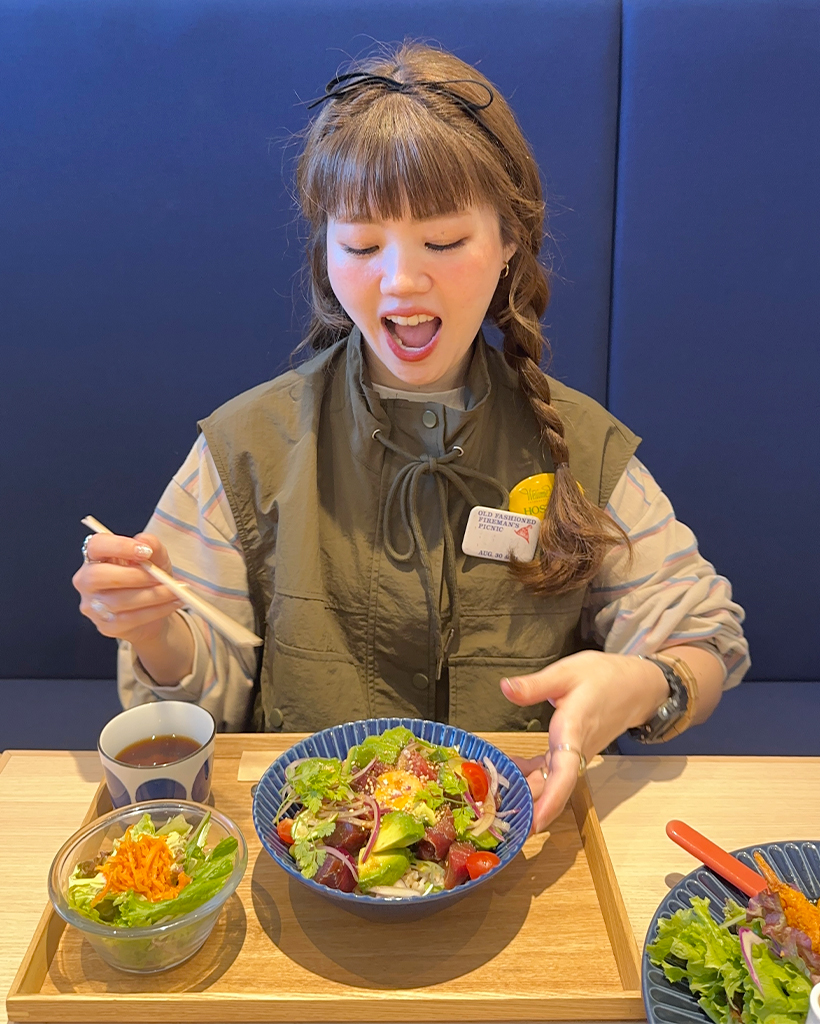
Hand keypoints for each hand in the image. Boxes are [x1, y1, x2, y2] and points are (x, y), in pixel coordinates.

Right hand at [72, 532, 184, 646]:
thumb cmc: (148, 580)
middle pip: (98, 576)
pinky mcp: (107, 626)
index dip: (119, 546)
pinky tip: (172, 602)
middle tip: (159, 576)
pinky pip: (131, 618)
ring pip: (119, 600)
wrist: (153, 611)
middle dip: (134, 575)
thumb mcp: (156, 559)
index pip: (96, 545)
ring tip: (175, 590)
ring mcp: (93, 606)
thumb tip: (144, 542)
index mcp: (95, 557)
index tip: (145, 552)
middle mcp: (86, 581)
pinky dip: (157, 609)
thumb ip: (152, 546)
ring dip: (153, 595)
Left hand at [500, 650, 668, 831]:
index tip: (536, 822)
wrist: (636, 687)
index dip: (551, 798)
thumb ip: (535, 685)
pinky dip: (527, 776)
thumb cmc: (605, 678)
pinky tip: (505, 772)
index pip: (565, 771)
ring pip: (549, 783)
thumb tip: (506, 688)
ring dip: (524, 794)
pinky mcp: (571, 754)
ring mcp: (575, 755)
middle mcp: (576, 750)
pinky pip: (549, 773)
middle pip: (553, 787)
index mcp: (574, 729)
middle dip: (529, 809)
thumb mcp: (567, 672)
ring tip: (491, 805)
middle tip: (497, 827)